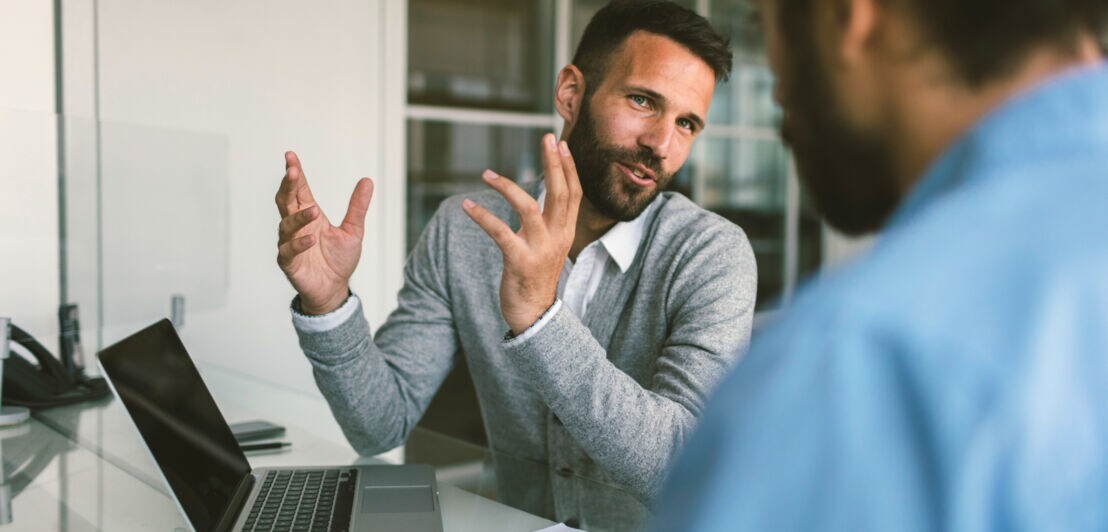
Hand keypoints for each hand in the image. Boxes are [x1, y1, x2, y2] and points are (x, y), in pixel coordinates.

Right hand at [275, 151, 373, 314]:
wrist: (335, 289)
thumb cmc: (339, 259)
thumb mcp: (354, 231)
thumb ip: (357, 207)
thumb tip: (368, 180)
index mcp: (309, 214)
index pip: (299, 189)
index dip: (295, 173)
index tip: (290, 156)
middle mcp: (296, 226)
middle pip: (286, 200)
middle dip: (288, 185)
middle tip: (292, 171)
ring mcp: (289, 243)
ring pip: (286, 224)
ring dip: (299, 216)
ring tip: (315, 211)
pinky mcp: (288, 262)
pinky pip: (289, 250)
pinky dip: (299, 243)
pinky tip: (311, 238)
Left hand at [462, 133, 582, 333]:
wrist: (534, 315)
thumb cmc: (535, 276)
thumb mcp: (548, 245)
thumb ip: (547, 221)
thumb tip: (543, 193)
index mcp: (565, 232)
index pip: (574, 193)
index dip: (569, 167)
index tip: (560, 143)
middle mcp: (557, 237)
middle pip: (560, 193)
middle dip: (553, 163)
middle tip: (546, 138)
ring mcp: (539, 249)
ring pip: (529, 207)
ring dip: (507, 187)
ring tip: (487, 174)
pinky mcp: (519, 261)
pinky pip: (500, 232)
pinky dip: (482, 216)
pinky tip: (467, 205)